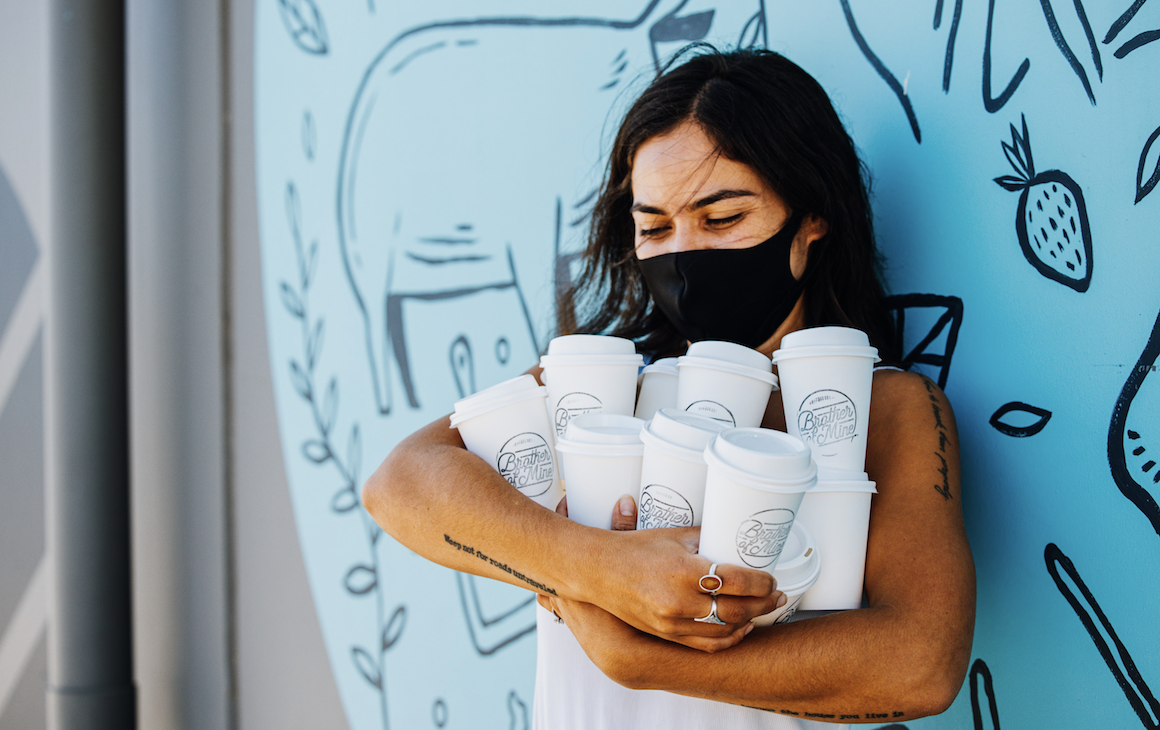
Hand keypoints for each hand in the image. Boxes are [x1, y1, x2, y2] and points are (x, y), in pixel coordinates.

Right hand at [552, 494, 784, 650]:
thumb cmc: (635, 547)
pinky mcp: (667, 633)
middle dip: (765, 603)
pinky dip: (729, 638)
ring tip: (765, 610)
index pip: (738, 581)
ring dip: (751, 621)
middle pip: (738, 609)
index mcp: (685, 569)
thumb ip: (706, 537)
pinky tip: (741, 630)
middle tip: (778, 595)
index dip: (762, 583)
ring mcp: (673, 621)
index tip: (771, 578)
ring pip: (726, 629)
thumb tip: (735, 533)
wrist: (598, 571)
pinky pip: (706, 644)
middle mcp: (680, 599)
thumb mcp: (673, 534)